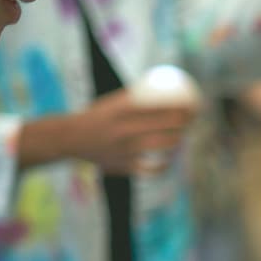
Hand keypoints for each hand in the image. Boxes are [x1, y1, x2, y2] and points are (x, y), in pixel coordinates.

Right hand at [34, 90, 194, 175]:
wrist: (68, 138)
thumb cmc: (96, 117)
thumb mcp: (111, 103)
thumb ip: (134, 99)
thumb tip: (162, 92)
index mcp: (120, 110)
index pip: (158, 107)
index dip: (179, 107)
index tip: (192, 104)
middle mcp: (123, 129)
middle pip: (164, 127)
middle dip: (183, 124)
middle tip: (192, 120)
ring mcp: (124, 149)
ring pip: (161, 146)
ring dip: (176, 142)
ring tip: (180, 137)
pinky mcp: (123, 165)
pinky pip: (150, 168)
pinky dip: (162, 165)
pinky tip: (168, 161)